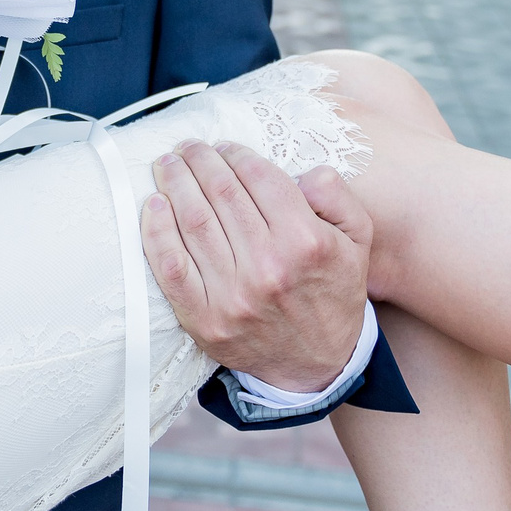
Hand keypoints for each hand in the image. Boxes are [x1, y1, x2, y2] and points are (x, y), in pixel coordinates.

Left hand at [141, 140, 373, 393]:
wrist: (317, 364)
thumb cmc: (332, 290)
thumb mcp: (357, 240)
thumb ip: (336, 196)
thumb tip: (302, 171)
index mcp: (305, 243)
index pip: (259, 178)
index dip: (236, 154)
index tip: (224, 146)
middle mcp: (267, 267)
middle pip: (221, 193)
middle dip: (200, 160)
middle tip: (189, 147)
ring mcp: (232, 295)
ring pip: (193, 221)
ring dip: (175, 184)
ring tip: (167, 165)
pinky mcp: (204, 318)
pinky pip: (170, 266)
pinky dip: (156, 231)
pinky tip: (153, 205)